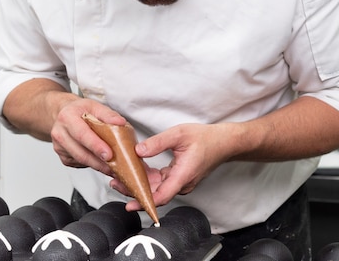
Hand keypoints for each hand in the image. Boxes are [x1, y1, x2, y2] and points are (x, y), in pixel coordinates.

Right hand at [50, 98, 126, 175]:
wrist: (63, 114)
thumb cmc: (79, 110)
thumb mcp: (94, 106)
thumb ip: (108, 114)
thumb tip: (120, 122)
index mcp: (67, 117)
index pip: (82, 134)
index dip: (96, 146)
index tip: (109, 155)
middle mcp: (60, 133)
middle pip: (80, 153)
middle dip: (99, 162)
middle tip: (115, 166)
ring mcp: (59, 147)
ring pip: (80, 161)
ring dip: (97, 166)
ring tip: (112, 167)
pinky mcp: (63, 157)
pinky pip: (79, 164)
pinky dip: (92, 165)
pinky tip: (100, 162)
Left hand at [111, 123, 230, 210]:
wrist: (223, 142)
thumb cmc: (205, 138)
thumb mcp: (179, 134)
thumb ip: (158, 142)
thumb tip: (138, 151)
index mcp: (183, 175)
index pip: (162, 196)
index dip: (145, 202)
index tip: (130, 204)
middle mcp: (182, 183)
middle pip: (155, 194)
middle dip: (134, 191)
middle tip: (115, 183)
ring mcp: (181, 182)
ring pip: (157, 189)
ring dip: (139, 185)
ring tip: (120, 178)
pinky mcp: (179, 178)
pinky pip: (161, 182)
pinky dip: (147, 179)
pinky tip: (135, 171)